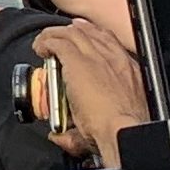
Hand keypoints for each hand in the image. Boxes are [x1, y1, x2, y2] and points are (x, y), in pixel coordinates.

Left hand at [34, 18, 148, 162]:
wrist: (123, 130)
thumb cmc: (123, 130)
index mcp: (129, 71)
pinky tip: (39, 49)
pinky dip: (46, 42)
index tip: (80, 37)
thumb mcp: (111, 123)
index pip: (110, 44)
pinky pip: (58, 42)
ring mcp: (97, 59)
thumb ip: (85, 127)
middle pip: (91, 33)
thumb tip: (59, 137)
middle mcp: (115, 60)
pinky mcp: (79, 63)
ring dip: (54, 36)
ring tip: (42, 44)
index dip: (93, 37)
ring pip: (73, 33)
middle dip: (72, 32)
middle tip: (57, 36)